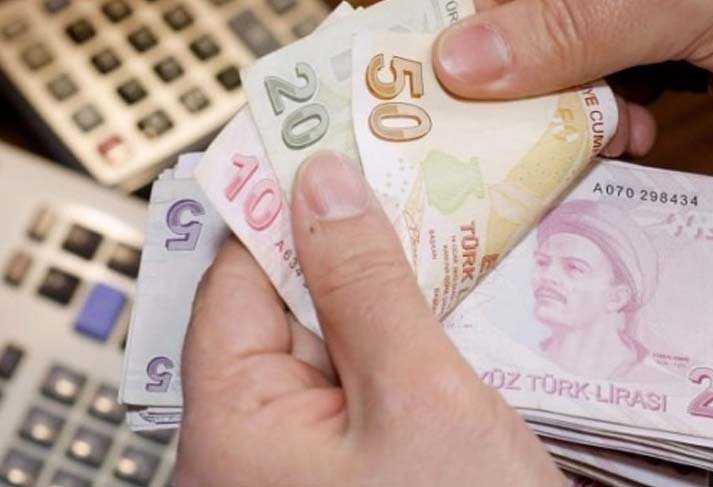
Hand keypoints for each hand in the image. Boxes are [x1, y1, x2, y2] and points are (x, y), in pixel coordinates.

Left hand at [175, 151, 564, 485]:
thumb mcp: (418, 398)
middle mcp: (252, 445)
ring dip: (389, 297)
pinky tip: (452, 314)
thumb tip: (323, 184)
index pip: (236, 280)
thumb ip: (365, 285)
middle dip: (351, 251)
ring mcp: (304, 460)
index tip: (336, 151)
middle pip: (285, 308)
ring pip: (334, 343)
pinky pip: (364, 383)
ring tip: (446, 245)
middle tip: (413, 190)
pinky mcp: (353, 466)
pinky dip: (405, 343)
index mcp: (233, 426)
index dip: (283, 207)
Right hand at [434, 0, 712, 154]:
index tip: (425, 88)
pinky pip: (598, 91)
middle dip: (513, 85)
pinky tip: (630, 136)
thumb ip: (578, 22)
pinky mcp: (658, 51)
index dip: (451, 28)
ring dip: (562, 115)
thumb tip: (460, 62)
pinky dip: (603, 124)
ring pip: (554, 67)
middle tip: (510, 136)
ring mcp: (631, 12)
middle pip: (516, 28)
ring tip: (599, 137)